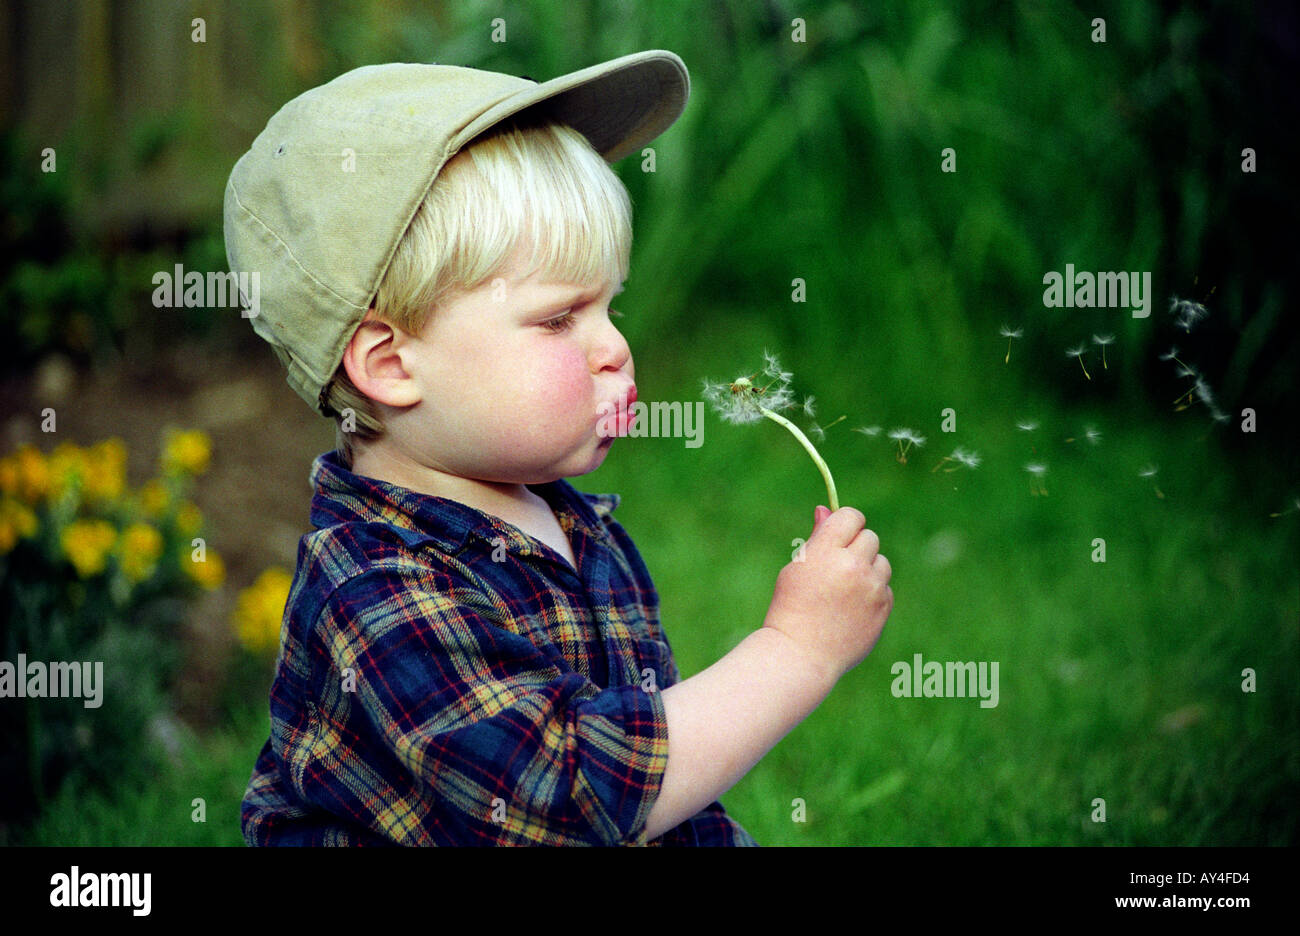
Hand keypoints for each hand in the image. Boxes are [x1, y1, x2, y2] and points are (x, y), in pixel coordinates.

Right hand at [761, 505, 892, 683]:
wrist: (801, 654)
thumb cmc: (791, 608)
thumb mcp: (797, 568)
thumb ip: (817, 538)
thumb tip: (826, 509)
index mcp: (827, 551)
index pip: (851, 516)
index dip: (845, 524)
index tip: (840, 535)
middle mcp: (853, 566)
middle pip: (869, 537)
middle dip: (856, 547)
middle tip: (838, 568)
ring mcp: (872, 588)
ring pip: (881, 562)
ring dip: (868, 569)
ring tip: (844, 590)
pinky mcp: (883, 607)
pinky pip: (885, 587)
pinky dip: (873, 593)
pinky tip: (852, 608)